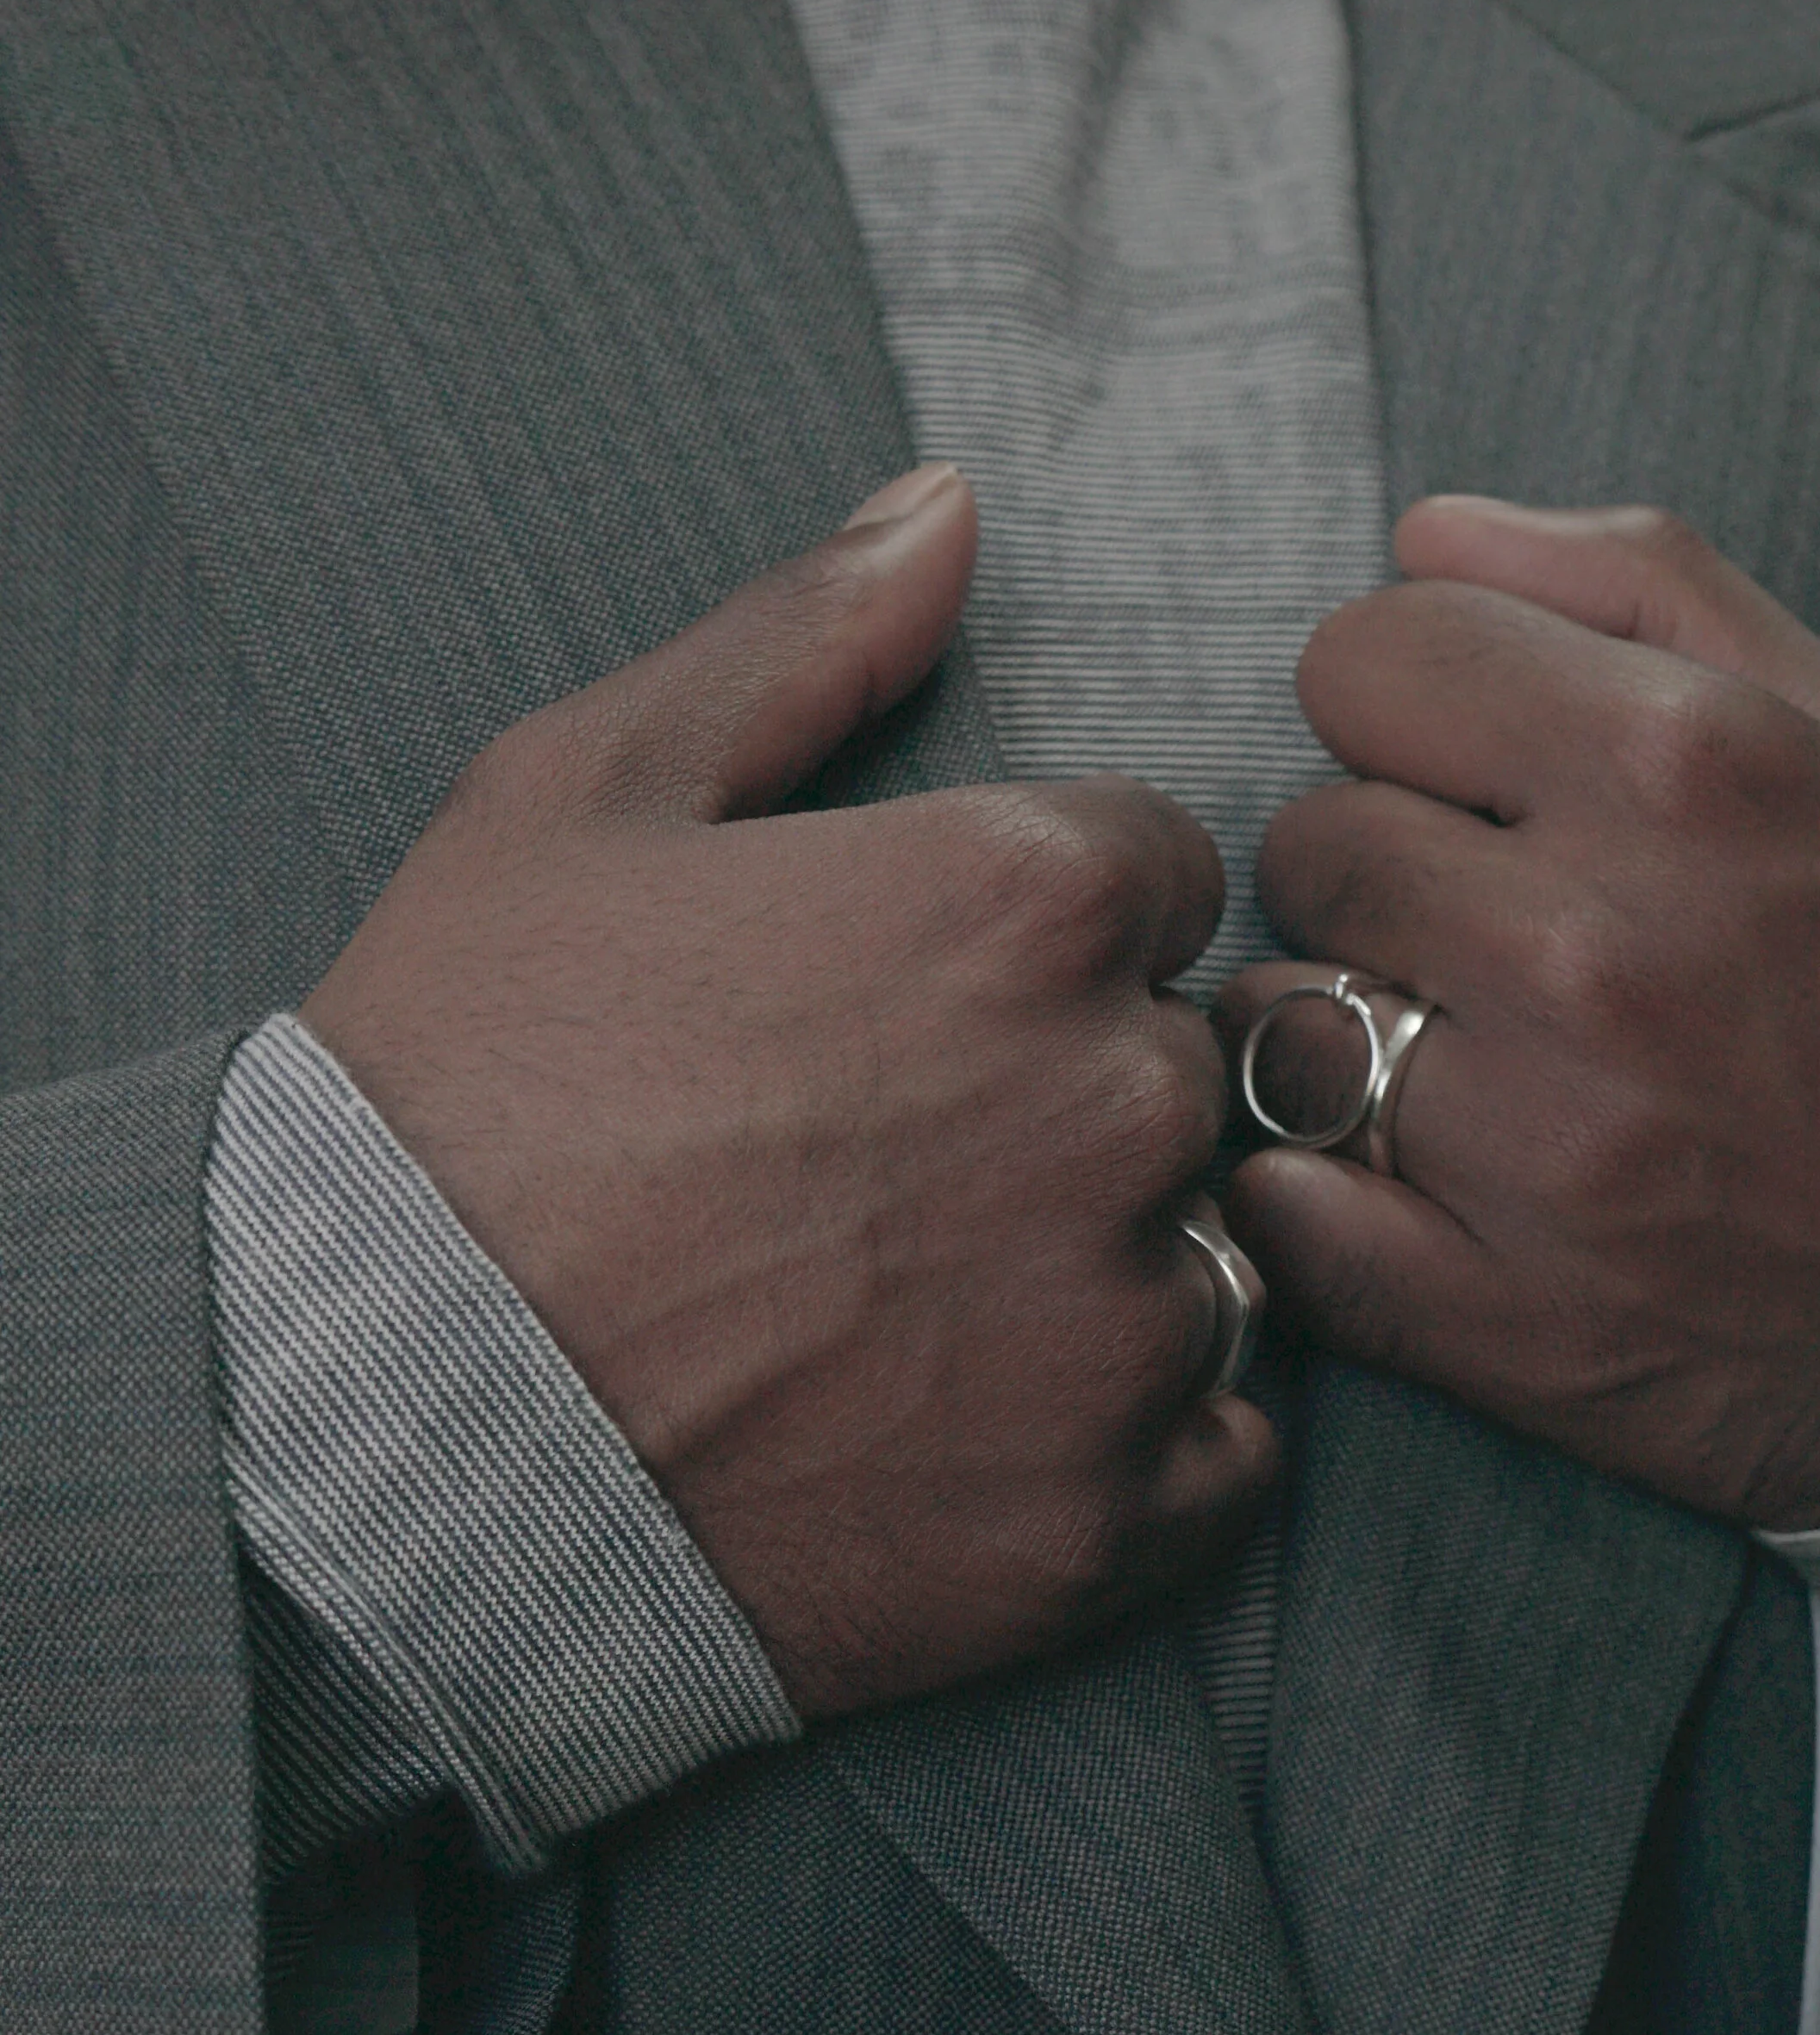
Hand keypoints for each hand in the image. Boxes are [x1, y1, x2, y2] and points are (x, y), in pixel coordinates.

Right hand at [303, 466, 1272, 1717]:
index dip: (1028, 936)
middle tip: (881, 1176)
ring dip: (1106, 1277)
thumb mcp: (577, 801)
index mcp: (1025, 900)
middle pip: (1184, 1068)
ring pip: (1215, 1263)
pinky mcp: (1106, 1524)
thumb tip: (945, 510)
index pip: (1153, 876)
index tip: (906, 1010)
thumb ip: (799, 645)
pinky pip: (1225, 1459)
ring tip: (909, 1318)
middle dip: (1070, 1101)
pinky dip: (1137, 1454)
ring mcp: (1121, 1328)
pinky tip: (979, 1440)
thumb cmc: (462, 1094)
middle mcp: (1119, 1102)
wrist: (380, 1427)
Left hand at [1221, 499, 1819, 1528]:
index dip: (1407, 717)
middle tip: (1494, 939)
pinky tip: (1401, 1184)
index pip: (1361, 657)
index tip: (1477, 784)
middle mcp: (1598, 950)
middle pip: (1309, 837)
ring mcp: (1543, 1149)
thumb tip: (1421, 534)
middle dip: (1385, 874)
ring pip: (1275, 1020)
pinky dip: (1305, 1195)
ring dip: (1342, 1031)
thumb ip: (1630, 588)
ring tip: (1471, 1062)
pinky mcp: (1507, 1322)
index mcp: (1682, 769)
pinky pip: (1277, 1210)